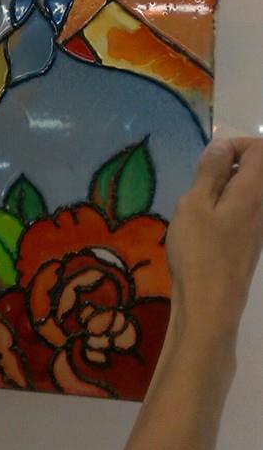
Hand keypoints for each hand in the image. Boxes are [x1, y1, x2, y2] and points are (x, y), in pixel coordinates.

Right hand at [167, 137, 262, 345]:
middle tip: (200, 179)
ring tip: (199, 202)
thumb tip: (222, 147)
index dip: (236, 144)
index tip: (210, 157)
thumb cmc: (198, 251)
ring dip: (226, 186)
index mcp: (252, 193)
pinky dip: (227, 206)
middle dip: (230, 163)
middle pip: (258, 170)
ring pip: (251, 190)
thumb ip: (210, 172)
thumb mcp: (194, 204)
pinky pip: (246, 210)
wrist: (210, 305)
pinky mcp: (251, 243)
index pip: (261, 151)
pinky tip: (204, 224)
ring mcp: (259, 227)